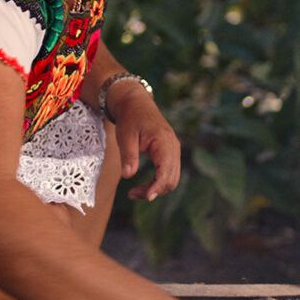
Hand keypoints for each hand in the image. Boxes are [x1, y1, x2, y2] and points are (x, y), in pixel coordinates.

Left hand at [111, 84, 180, 200]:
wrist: (136, 103)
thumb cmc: (130, 118)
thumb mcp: (125, 136)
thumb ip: (129, 156)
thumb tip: (128, 176)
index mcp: (164, 141)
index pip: (166, 171)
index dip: (157, 186)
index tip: (146, 197)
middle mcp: (173, 147)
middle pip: (171, 179)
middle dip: (154, 191)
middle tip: (132, 194)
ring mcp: (174, 150)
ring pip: (172, 179)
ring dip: (156, 189)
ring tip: (135, 192)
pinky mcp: (170, 153)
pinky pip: (169, 173)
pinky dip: (158, 182)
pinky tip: (144, 186)